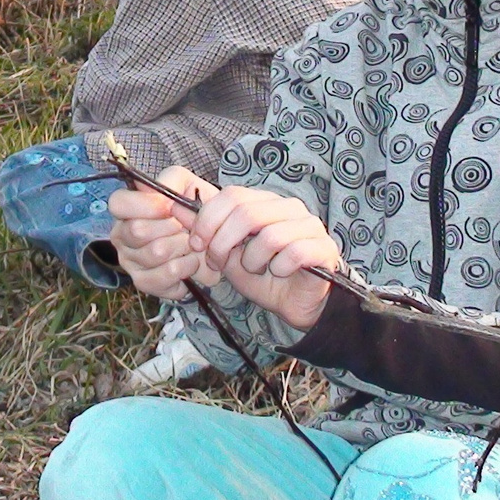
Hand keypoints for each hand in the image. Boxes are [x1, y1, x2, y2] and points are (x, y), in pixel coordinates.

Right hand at [108, 164, 218, 301]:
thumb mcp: (186, 185)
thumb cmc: (193, 210)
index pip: (118, 203)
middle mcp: (121, 235)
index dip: (145, 204)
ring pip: (156, 252)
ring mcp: (129, 261)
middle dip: (171, 227)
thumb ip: (172, 181)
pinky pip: (167, 274)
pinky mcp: (144, 282)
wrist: (212, 241)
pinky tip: (191, 262)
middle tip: (185, 227)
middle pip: (138, 230)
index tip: (170, 207)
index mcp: (126, 210)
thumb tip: (163, 199)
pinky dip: (187, 266)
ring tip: (192, 243)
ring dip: (183, 246)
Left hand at [187, 187, 342, 330]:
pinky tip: (279, 274)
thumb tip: (175, 207)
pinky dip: (279, 268)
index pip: (232, 195)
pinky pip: (295, 253)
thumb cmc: (262, 277)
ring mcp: (309, 225)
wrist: (294, 305)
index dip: (208, 219)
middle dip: (223, 242)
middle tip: (218, 263)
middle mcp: (289, 207)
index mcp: (264, 202)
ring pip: (270, 235)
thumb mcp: (226, 255)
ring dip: (252, 260)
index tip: (196, 243)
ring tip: (255, 269)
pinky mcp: (324, 247)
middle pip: (247, 212)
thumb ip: (204, 231)